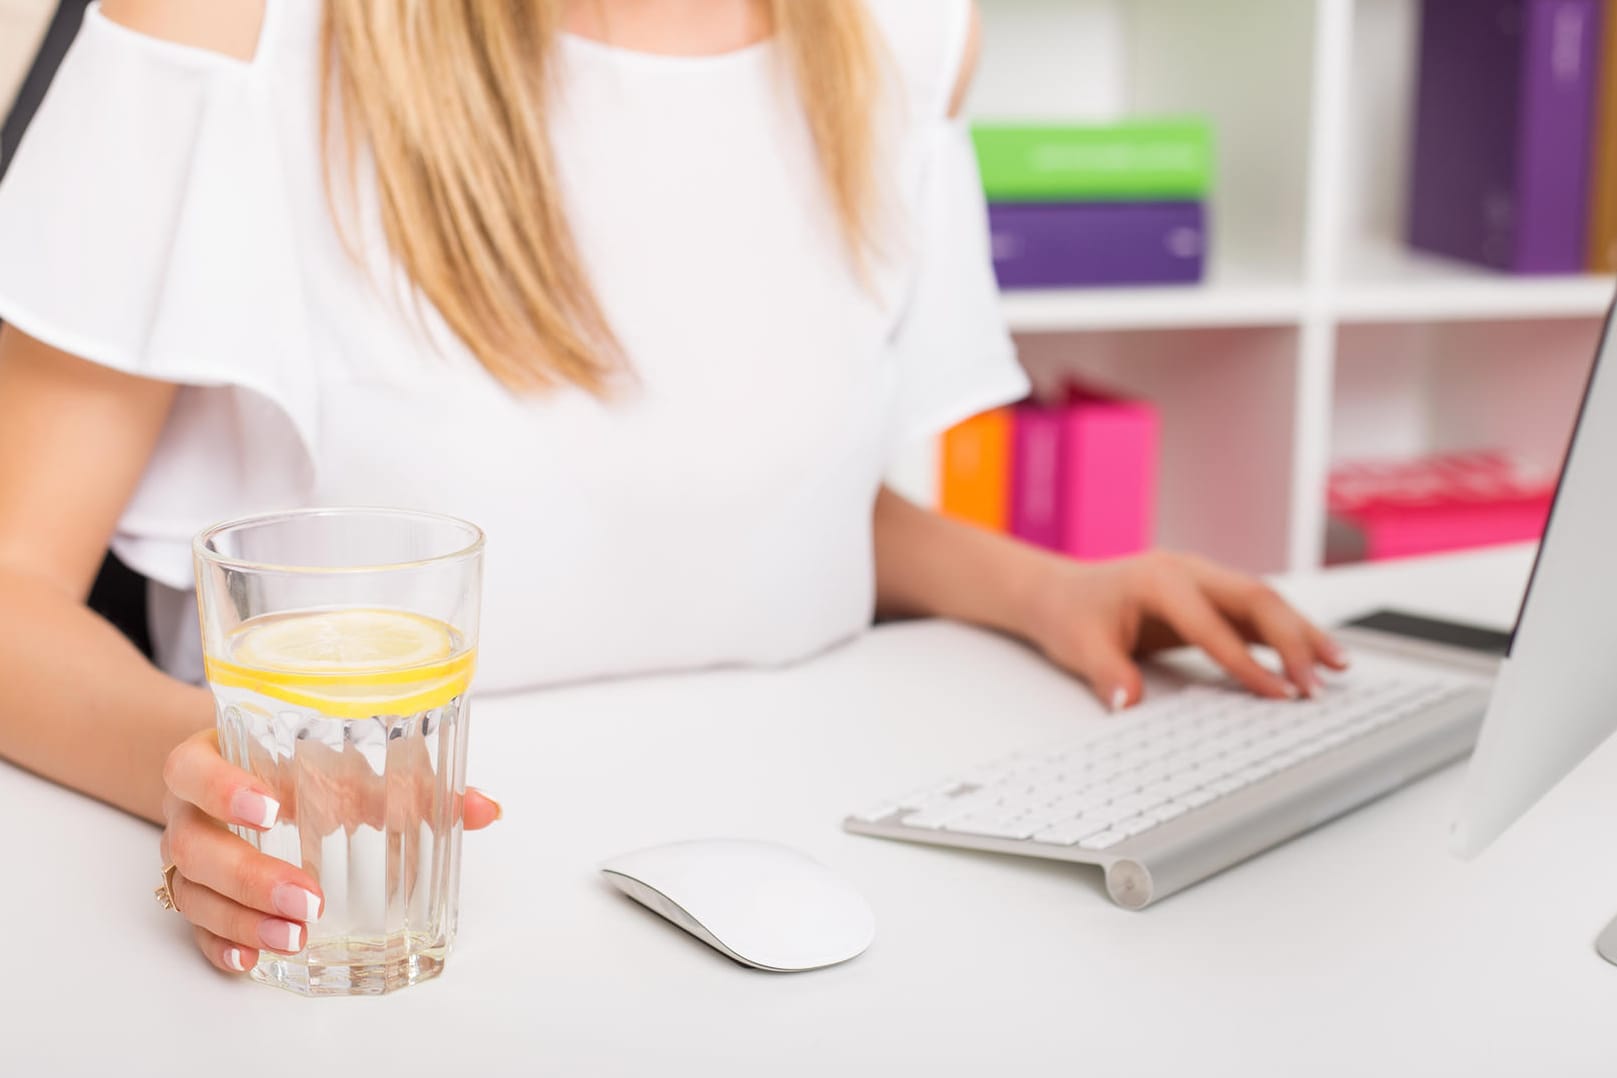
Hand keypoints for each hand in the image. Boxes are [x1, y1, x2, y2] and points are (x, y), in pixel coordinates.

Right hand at [159, 729, 501, 974]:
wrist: (237, 766)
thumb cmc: (298, 758)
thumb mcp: (346, 756)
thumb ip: (414, 780)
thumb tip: (485, 809)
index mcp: (218, 756)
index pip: (194, 769)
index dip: (224, 789)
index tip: (273, 809)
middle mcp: (191, 808)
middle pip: (192, 845)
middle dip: (249, 876)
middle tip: (309, 897)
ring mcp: (189, 853)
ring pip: (192, 891)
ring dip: (241, 918)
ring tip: (294, 936)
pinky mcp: (197, 892)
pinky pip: (192, 926)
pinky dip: (220, 944)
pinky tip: (252, 960)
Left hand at [1026, 551, 1348, 709]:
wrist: (1058, 592)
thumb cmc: (1070, 614)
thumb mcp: (1078, 647)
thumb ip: (1106, 674)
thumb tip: (1126, 704)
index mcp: (1159, 579)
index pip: (1213, 623)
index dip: (1247, 662)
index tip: (1277, 695)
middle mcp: (1189, 571)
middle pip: (1256, 599)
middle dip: (1293, 641)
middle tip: (1319, 684)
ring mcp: (1203, 580)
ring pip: (1265, 601)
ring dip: (1301, 633)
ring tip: (1338, 667)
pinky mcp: (1210, 595)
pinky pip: (1255, 612)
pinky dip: (1286, 633)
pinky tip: (1314, 657)